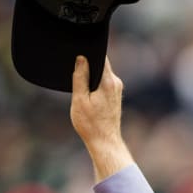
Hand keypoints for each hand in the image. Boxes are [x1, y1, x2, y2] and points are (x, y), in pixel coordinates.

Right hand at [71, 55, 133, 181]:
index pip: (101, 57)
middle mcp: (116, 83)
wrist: (105, 142)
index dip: (90, 51)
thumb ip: (80, 78)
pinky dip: (94, 85)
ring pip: (102, 75)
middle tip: (75, 71)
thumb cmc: (91, 124)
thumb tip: (81, 58)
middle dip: (88, 65)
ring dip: (91, 77)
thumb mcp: (80, 100)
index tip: (80, 50)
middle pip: (101, 65)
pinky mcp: (115, 97)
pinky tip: (87, 95)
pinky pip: (103, 83)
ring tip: (81, 87)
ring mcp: (117, 90)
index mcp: (108, 82)